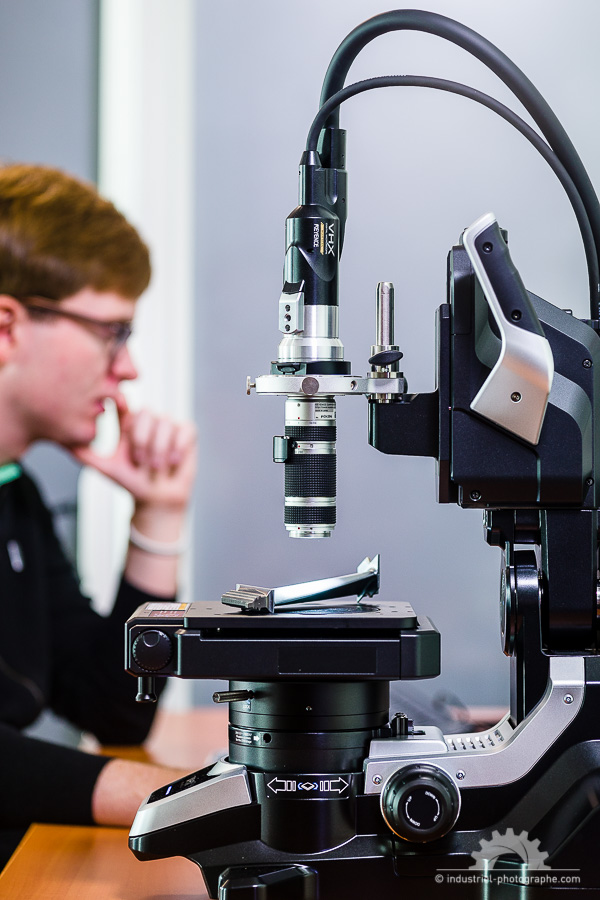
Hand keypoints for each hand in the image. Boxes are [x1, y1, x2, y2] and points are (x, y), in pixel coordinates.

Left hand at [72, 393, 196, 510]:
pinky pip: (185, 431)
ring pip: (165, 424)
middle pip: (147, 414)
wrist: (156, 500)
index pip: (125, 405)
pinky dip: (178, 449)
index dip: (123, 401)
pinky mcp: (187, 433)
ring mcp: (169, 425)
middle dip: (143, 441)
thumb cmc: (131, 482)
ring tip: (156, 468)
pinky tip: (173, 463)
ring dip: (160, 451)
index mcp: (129, 424)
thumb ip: (86, 455)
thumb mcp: (106, 468)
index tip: (120, 406)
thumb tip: (63, 443)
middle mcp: (149, 421)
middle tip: (141, 463)